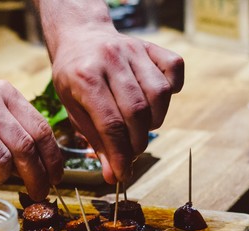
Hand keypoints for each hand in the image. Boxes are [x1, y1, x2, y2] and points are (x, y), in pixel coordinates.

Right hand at [0, 80, 62, 200]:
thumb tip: (46, 164)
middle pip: (26, 147)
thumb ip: (12, 129)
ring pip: (2, 161)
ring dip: (1, 177)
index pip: (41, 128)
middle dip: (36, 176)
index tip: (56, 177)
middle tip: (38, 193)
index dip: (53, 158)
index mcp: (2, 92)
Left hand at [49, 24, 183, 182]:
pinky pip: (174, 68)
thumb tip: (114, 176)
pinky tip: (156, 101)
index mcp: (84, 77)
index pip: (110, 124)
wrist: (80, 37)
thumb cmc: (74, 79)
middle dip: (137, 142)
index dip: (120, 155)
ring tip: (141, 127)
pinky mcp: (151, 46)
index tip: (121, 175)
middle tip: (131, 152)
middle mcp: (111, 60)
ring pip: (159, 93)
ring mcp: (133, 50)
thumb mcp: (73, 109)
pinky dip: (173, 88)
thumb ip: (95, 141)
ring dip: (155, 120)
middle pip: (137, 111)